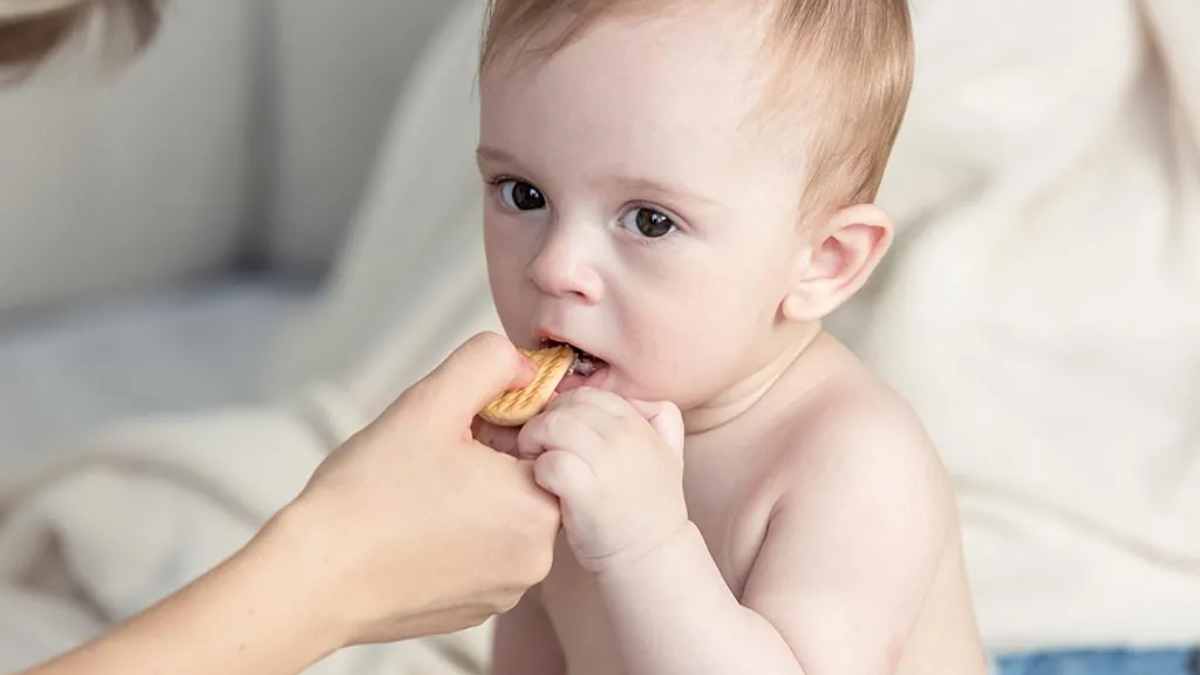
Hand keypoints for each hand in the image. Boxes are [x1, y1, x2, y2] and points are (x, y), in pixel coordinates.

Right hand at [276, 333, 560, 645]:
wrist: (314, 578)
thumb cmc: (368, 495)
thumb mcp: (431, 402)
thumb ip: (488, 362)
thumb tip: (523, 368)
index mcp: (538, 507)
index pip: (546, 442)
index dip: (503, 424)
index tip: (458, 432)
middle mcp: (535, 558)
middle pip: (528, 481)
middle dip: (490, 461)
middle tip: (433, 460)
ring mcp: (506, 590)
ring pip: (504, 518)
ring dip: (474, 498)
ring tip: (418, 494)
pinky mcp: (476, 609)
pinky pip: (482, 556)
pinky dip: (457, 537)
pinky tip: (413, 529)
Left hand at [514, 388, 686, 573]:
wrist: (650, 556)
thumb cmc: (648, 508)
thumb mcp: (670, 453)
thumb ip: (658, 418)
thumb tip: (628, 399)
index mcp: (640, 423)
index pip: (589, 395)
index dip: (566, 410)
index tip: (561, 434)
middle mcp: (625, 435)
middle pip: (566, 405)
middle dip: (546, 422)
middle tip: (540, 448)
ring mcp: (606, 460)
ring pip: (552, 425)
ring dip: (535, 443)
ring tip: (537, 464)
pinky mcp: (585, 489)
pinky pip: (547, 461)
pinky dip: (538, 473)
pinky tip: (545, 487)